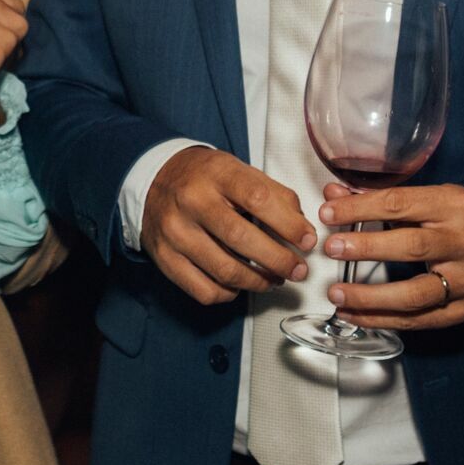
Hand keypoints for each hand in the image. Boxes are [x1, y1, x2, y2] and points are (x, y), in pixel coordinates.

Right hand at [140, 146, 316, 305]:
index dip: (288, 224)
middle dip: (278, 261)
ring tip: (274, 279)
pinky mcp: (165, 258)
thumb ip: (274, 195)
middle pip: (240, 239)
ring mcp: (174, 232)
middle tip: (298, 270)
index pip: (257, 198)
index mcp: (215, 174)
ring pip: (224, 271)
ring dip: (258, 282)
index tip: (308, 240)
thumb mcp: (239, 171)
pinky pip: (204, 291)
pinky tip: (240, 284)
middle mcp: (191, 201)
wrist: (156, 179)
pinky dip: (229, 294)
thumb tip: (302, 230)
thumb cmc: (206, 178)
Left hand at [319, 182, 463, 329]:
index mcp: (455, 206)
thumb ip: (377, 198)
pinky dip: (380, 319)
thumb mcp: (423, 198)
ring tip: (336, 293)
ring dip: (370, 297)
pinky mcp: (462, 310)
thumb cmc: (452, 220)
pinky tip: (353, 313)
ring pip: (415, 294)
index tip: (328, 213)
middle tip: (332, 248)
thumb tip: (332, 196)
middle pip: (412, 247)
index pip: (400, 204)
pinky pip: (418, 321)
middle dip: (367, 248)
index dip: (359, 209)